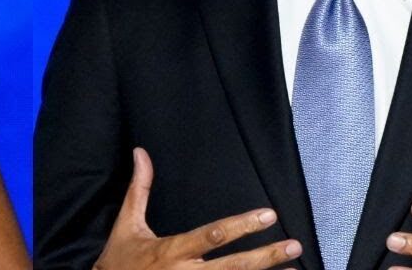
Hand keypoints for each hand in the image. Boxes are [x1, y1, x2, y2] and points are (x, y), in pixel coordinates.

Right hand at [93, 147, 301, 269]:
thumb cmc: (118, 260)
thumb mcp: (126, 224)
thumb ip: (139, 189)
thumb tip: (141, 154)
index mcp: (172, 250)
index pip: (213, 236)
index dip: (242, 226)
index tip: (267, 216)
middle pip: (233, 267)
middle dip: (265, 256)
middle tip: (293, 246)